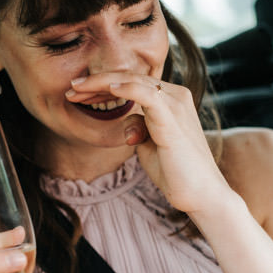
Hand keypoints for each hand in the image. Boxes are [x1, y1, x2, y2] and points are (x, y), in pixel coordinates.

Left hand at [65, 73, 232, 213]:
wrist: (202, 195)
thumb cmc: (177, 172)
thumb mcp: (149, 145)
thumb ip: (138, 127)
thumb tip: (128, 122)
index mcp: (171, 99)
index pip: (132, 82)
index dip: (102, 85)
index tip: (78, 92)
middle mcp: (176, 95)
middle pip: (130, 77)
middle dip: (96, 82)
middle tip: (71, 88)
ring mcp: (176, 105)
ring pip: (133, 81)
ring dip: (101, 84)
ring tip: (76, 90)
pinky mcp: (172, 119)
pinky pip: (147, 95)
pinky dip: (127, 89)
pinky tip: (109, 88)